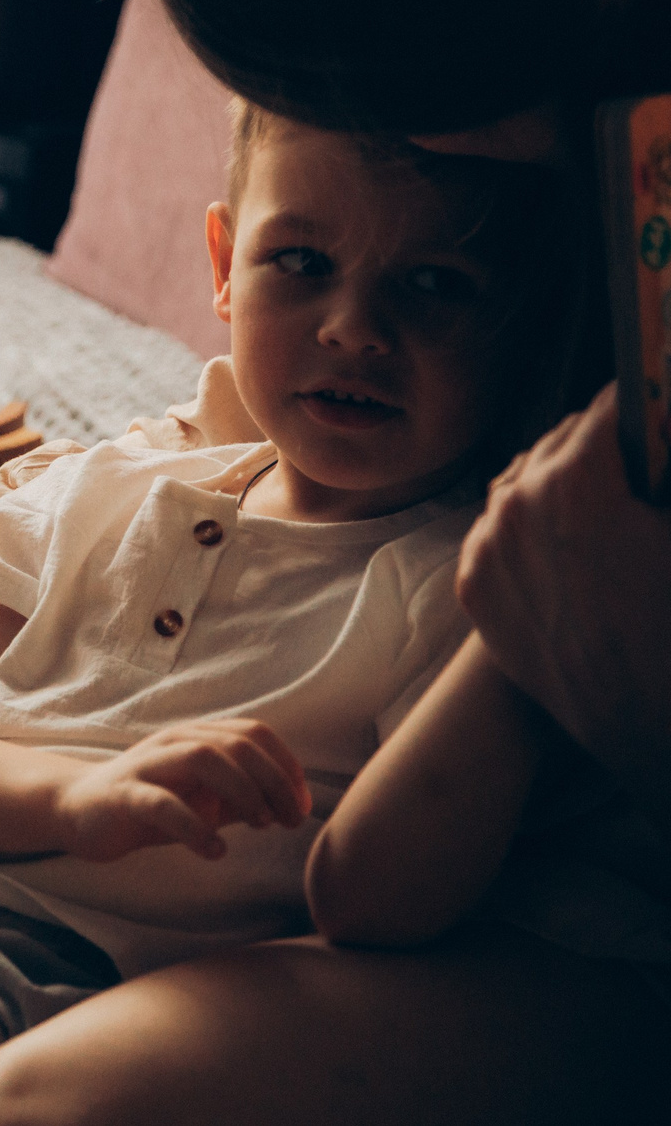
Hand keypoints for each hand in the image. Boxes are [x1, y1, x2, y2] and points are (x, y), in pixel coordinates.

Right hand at [51, 719, 309, 862]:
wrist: (79, 810)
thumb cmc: (151, 805)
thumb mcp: (204, 800)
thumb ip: (244, 799)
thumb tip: (295, 806)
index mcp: (195, 738)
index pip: (252, 733)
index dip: (286, 765)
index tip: (301, 805)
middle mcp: (172, 743)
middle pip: (235, 743)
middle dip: (274, 781)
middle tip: (289, 820)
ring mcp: (146, 766)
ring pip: (202, 758)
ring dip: (242, 791)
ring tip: (260, 825)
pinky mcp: (123, 795)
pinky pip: (162, 804)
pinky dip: (195, 827)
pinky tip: (214, 850)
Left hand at [460, 385, 670, 813]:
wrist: (653, 727)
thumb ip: (664, 470)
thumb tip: (658, 418)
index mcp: (575, 484)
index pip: (610, 409)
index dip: (645, 405)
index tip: (656, 398)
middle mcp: (515, 507)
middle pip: (562, 441)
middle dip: (604, 441)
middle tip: (641, 445)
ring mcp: (486, 549)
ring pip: (522, 481)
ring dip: (563, 478)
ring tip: (606, 491)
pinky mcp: (474, 587)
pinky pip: (498, 530)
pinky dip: (531, 524)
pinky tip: (572, 539)